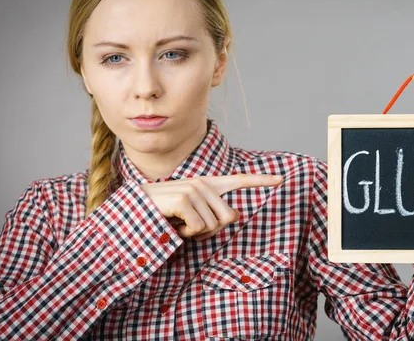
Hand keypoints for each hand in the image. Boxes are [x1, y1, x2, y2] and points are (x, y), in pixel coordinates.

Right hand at [140, 174, 283, 240]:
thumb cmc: (163, 217)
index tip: (281, 180)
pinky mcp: (184, 199)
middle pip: (228, 217)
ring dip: (195, 234)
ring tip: (178, 224)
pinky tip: (172, 225)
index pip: (238, 180)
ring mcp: (194, 189)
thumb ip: (214, 216)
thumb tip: (236, 215)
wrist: (133, 213)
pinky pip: (199, 228)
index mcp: (207, 185)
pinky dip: (186, 234)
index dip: (261, 181)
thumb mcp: (192, 218)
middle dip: (211, 230)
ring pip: (214, 225)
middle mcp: (203, 183)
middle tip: (189, 227)